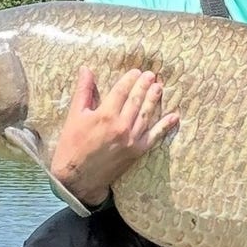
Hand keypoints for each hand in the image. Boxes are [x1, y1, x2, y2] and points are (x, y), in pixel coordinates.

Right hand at [49, 66, 178, 207]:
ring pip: (147, 114)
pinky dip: (165, 126)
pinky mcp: (137, 151)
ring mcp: (132, 139)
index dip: (130, 79)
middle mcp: (121, 125)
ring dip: (154, 99)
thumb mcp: (74, 115)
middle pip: (136, 100)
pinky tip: (173, 117)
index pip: (121, 91)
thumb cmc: (72, 145)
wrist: (78, 178)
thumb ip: (83, 91)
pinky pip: (154, 135)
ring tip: (159, 88)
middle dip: (145, 85)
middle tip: (151, 75)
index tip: (136, 71)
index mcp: (105, 115)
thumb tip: (86, 69)